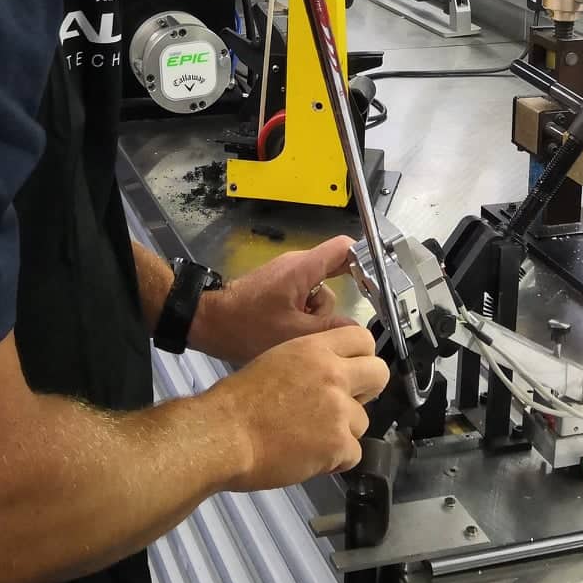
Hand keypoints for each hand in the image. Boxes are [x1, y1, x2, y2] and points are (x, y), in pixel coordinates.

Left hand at [191, 235, 358, 365]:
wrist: (207, 323)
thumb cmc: (246, 326)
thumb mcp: (293, 335)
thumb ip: (330, 332)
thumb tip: (357, 331)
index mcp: (303, 268)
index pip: (344, 247)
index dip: (364, 260)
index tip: (375, 283)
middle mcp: (296, 265)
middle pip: (334, 273)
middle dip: (333, 304)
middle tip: (328, 326)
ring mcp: (285, 275)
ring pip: (318, 291)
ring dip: (315, 314)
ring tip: (295, 333)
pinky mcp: (276, 287)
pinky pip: (303, 296)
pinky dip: (302, 314)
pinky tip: (287, 332)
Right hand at [206, 327, 389, 491]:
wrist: (224, 434)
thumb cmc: (239, 400)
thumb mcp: (277, 361)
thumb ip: (310, 364)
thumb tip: (331, 379)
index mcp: (315, 349)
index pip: (363, 339)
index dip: (360, 357)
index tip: (351, 372)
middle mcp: (333, 375)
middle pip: (379, 373)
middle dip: (367, 390)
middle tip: (344, 404)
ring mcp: (338, 410)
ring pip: (363, 421)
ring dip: (343, 432)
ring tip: (310, 437)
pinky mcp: (338, 444)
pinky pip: (353, 454)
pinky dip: (334, 460)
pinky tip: (309, 456)